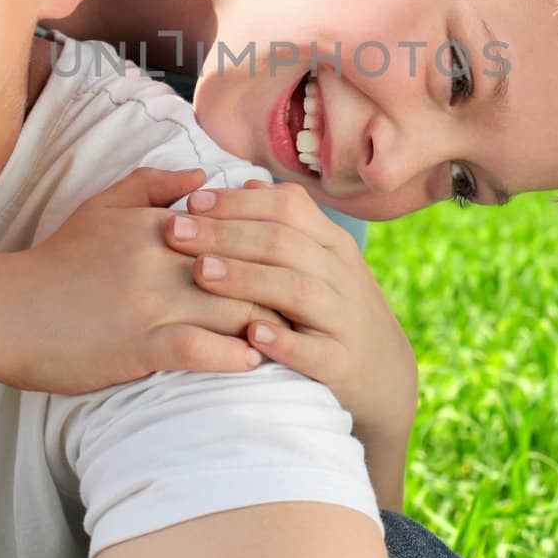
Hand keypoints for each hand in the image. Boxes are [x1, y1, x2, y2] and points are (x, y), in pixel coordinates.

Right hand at [14, 167, 289, 395]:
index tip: (296, 263)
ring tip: (292, 337)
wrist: (6, 309)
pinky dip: (231, 356)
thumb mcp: (101, 206)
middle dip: (279, 288)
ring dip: (265, 325)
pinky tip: (251, 361)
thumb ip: (153, 184)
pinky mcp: (138, 344)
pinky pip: (199, 349)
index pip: (234, 231)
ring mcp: (150, 303)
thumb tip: (204, 177)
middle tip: (309, 306)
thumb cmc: (57, 259)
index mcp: (158, 225)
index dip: (270, 249)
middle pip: (243, 271)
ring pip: (230, 309)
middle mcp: (160, 259)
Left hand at [169, 182, 418, 449]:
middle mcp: (340, 273)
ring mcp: (344, 318)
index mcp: (330, 242)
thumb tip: (245, 184)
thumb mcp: (317, 260)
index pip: (287, 206)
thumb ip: (283, 223)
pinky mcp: (343, 363)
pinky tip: (251, 335)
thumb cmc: (331, 309)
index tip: (191, 202)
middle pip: (284, 242)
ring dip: (246, 279)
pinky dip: (284, 342)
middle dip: (225, 233)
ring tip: (200, 272)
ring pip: (297, 289)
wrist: (382, 373)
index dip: (237, 201)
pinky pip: (316, 351)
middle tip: (175, 232)